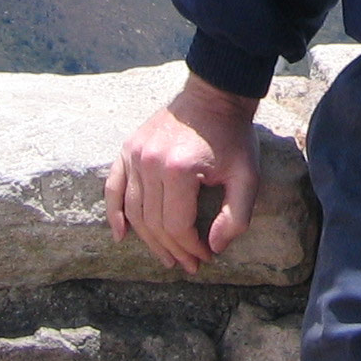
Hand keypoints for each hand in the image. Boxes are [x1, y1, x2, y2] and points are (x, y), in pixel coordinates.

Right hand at [105, 75, 262, 273]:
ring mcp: (135, 155)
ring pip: (134, 211)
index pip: (177, 226)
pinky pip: (113, 187)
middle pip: (154, 223)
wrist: (214, 96)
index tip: (207, 257)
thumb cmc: (232, 137)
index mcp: (180, 170)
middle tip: (188, 264)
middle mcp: (151, 163)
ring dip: (148, 239)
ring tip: (166, 256)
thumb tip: (215, 248)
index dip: (191, 248)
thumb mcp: (247, 175)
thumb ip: (236, 215)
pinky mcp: (128, 149)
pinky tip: (121, 235)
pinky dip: (114, 213)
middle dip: (172, 249)